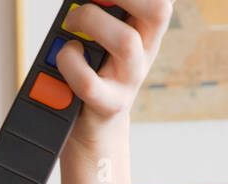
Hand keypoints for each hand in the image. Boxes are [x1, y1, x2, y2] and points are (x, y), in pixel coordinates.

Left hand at [55, 0, 174, 150]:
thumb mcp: (103, 38)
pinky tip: (66, 54)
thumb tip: (86, 0)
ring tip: (70, 23)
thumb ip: (102, 14)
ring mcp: (130, 80)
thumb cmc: (94, 72)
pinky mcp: (109, 104)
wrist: (95, 128)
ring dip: (91, 21)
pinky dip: (69, 61)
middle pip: (158, 11)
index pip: (161, 1)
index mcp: (147, 30)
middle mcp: (145, 52)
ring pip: (126, 43)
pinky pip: (88, 82)